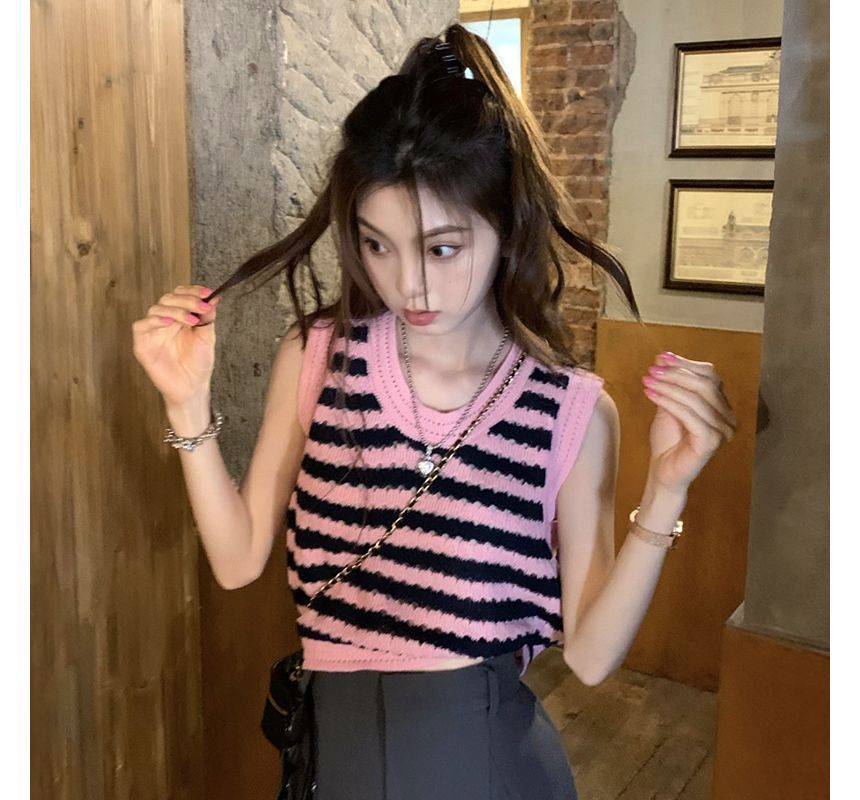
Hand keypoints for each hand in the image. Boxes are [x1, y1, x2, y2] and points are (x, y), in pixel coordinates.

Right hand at [131, 284, 220, 407]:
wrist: (192, 387)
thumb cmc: (198, 363)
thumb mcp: (207, 337)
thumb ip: (208, 317)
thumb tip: (213, 297)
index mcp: (180, 317)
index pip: (181, 294)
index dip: (192, 291)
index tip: (207, 293)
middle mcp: (166, 321)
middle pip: (168, 298)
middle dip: (187, 300)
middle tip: (201, 307)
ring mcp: (153, 331)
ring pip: (156, 309)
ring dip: (175, 310)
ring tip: (191, 320)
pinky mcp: (143, 344)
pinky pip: (141, 326)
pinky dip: (154, 320)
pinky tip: (169, 322)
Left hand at [640, 352, 736, 494]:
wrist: (663, 471)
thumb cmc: (668, 441)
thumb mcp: (668, 405)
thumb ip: (670, 383)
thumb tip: (664, 356)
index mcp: (721, 406)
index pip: (709, 376)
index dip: (685, 365)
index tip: (661, 358)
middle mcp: (727, 417)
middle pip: (704, 384)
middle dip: (675, 374)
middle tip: (651, 370)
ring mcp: (722, 430)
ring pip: (696, 398)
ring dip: (668, 386)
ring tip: (647, 381)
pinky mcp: (711, 441)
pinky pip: (689, 415)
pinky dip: (668, 401)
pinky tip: (650, 395)